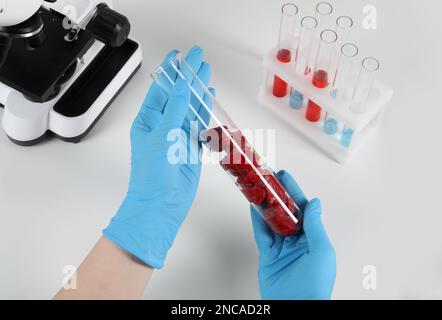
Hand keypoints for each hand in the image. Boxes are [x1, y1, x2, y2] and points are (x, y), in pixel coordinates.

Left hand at [104, 46, 213, 268]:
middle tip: (199, 57)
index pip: (162, 88)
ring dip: (199, 91)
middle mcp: (163, 126)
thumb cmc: (152, 175)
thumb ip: (175, 110)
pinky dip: (206, 112)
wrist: (161, 205)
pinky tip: (209, 100)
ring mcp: (178, 137)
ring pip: (191, 108)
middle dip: (189, 76)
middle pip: (178, 95)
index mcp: (148, 120)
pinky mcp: (191, 148)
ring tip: (206, 73)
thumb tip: (183, 87)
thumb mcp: (162, 137)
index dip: (173, 70)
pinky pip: (200, 126)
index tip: (182, 55)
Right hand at [251, 171, 335, 299]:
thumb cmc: (315, 285)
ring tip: (258, 188)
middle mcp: (297, 241)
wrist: (297, 307)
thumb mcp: (321, 250)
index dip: (294, 192)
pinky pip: (261, 234)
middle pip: (285, 212)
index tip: (286, 178)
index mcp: (313, 238)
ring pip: (271, 220)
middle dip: (278, 195)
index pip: (303, 209)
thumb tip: (314, 204)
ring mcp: (281, 248)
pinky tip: (253, 208)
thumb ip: (315, 225)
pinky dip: (256, 220)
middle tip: (269, 179)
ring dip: (265, 204)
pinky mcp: (268, 255)